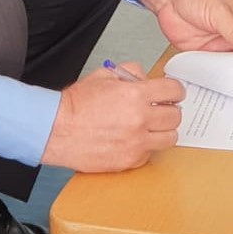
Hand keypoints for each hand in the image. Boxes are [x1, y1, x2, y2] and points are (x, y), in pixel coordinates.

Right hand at [41, 62, 184, 172]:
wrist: (56, 130)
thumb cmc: (75, 106)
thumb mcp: (103, 76)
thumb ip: (129, 73)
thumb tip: (145, 79)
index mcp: (135, 95)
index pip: (174, 90)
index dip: (175, 90)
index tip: (173, 93)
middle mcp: (140, 120)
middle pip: (176, 116)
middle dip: (170, 110)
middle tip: (161, 109)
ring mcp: (136, 143)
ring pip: (170, 138)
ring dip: (163, 131)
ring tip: (150, 127)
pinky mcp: (130, 161)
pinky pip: (151, 154)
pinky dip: (146, 147)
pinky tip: (134, 140)